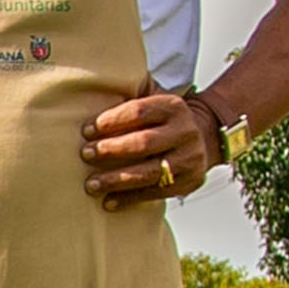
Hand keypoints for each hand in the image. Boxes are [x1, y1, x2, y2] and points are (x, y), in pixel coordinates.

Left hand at [81, 93, 219, 208]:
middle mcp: (185, 132)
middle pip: (143, 143)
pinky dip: (129, 198)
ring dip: (116, 179)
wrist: (203, 137)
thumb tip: (91, 86)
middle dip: (110, 150)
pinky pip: (155, 192)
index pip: (138, 111)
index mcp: (173, 106)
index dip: (110, 121)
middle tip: (85, 155)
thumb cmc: (161, 119)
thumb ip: (130, 93)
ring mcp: (190, 159)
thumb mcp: (153, 99)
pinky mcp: (188, 182)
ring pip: (149, 172)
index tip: (86, 131)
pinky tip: (108, 201)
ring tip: (91, 184)